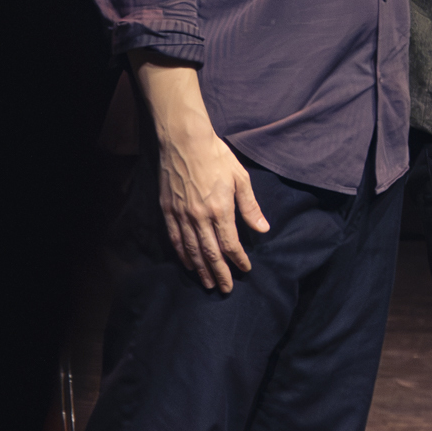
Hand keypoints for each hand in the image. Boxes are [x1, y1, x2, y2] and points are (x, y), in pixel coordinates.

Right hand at [138, 62, 269, 292]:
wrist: (185, 141)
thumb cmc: (217, 156)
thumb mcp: (240, 178)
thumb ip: (250, 206)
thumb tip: (263, 229)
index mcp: (220, 209)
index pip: (230, 244)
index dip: (238, 260)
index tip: (245, 270)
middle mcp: (200, 217)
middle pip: (210, 253)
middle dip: (219, 273)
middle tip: (225, 289)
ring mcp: (181, 215)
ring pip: (191, 250)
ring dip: (201, 269)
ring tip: (208, 283)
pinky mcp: (168, 210)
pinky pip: (175, 239)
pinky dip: (182, 254)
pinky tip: (188, 263)